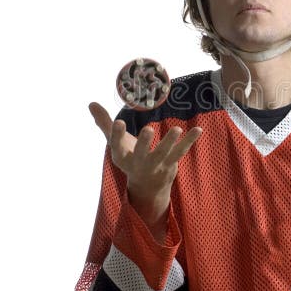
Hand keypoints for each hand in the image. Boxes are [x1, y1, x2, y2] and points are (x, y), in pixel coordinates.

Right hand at [88, 102, 201, 226]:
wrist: (146, 186)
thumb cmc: (129, 157)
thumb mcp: (116, 143)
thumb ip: (104, 123)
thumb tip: (91, 103)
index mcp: (121, 156)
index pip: (117, 145)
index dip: (117, 134)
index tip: (118, 121)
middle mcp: (138, 163)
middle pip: (142, 153)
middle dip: (145, 143)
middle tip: (149, 130)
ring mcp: (156, 165)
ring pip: (164, 153)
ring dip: (170, 141)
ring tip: (177, 128)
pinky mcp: (170, 164)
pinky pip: (181, 151)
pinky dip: (190, 140)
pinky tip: (198, 129)